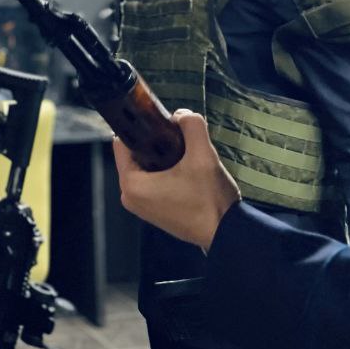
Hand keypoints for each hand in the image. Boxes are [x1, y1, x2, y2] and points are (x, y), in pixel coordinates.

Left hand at [112, 109, 240, 251]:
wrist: (227, 233)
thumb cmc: (212, 201)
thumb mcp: (203, 156)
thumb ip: (192, 126)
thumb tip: (181, 115)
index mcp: (132, 184)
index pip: (122, 143)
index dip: (139, 129)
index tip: (157, 123)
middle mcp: (130, 197)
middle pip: (134, 155)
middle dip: (154, 144)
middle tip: (177, 141)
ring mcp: (141, 206)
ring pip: (145, 167)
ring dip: (162, 158)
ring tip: (185, 157)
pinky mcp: (154, 211)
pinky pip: (152, 182)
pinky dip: (165, 173)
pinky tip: (185, 171)